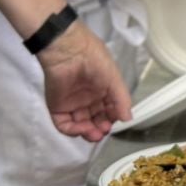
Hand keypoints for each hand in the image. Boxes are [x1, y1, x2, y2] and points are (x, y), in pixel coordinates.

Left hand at [38, 21, 132, 141]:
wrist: (70, 51)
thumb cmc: (95, 61)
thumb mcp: (114, 78)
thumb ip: (122, 99)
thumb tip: (128, 119)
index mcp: (102, 90)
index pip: (108, 111)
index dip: (113, 119)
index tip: (117, 122)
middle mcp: (87, 99)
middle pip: (95, 120)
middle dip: (101, 128)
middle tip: (104, 130)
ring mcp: (72, 104)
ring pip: (81, 125)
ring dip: (88, 132)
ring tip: (95, 134)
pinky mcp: (57, 107)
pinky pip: (64, 125)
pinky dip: (73, 131)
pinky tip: (82, 129)